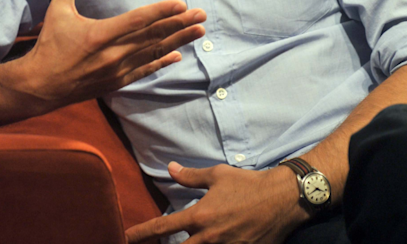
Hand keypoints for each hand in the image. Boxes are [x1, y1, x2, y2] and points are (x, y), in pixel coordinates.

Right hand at [21, 0, 206, 105]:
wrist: (40, 87)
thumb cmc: (49, 46)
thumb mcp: (57, 12)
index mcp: (100, 34)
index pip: (137, 20)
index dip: (161, 12)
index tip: (181, 4)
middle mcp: (113, 53)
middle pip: (153, 36)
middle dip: (180, 24)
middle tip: (202, 14)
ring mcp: (117, 70)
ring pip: (154, 53)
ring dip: (179, 41)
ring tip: (199, 31)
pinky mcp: (117, 82)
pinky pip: (145, 71)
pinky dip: (162, 63)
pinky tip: (178, 56)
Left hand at [125, 162, 310, 243]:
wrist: (282, 198)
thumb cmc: (249, 184)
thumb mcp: (218, 175)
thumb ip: (190, 176)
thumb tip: (169, 168)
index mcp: (199, 216)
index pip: (161, 227)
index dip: (139, 234)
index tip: (124, 237)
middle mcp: (208, 237)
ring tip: (186, 242)